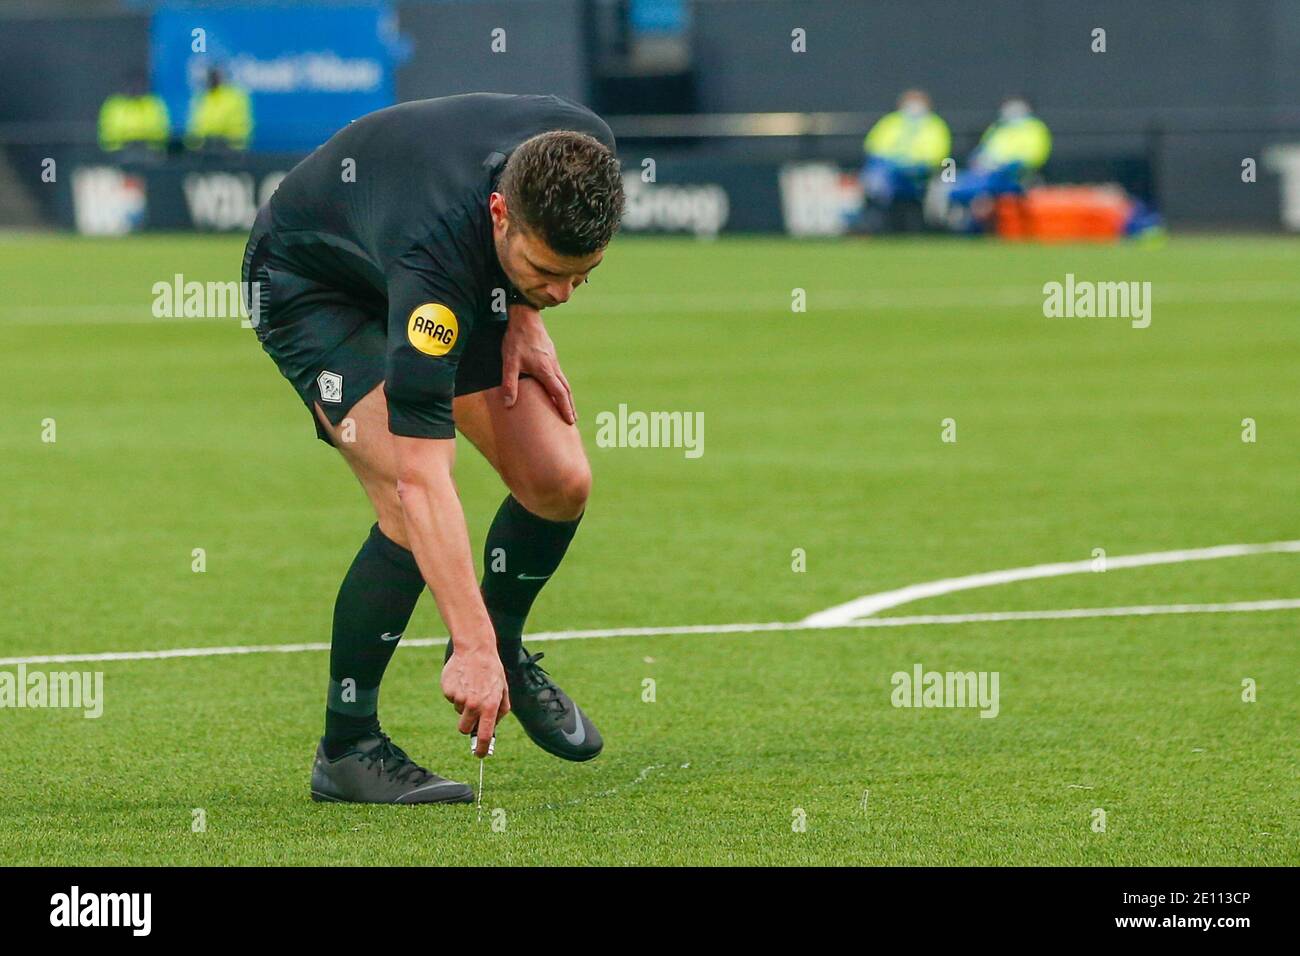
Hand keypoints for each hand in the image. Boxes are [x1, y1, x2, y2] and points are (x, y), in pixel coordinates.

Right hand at [441, 644, 509, 757]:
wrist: (475, 649)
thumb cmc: (492, 671)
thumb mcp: (503, 690)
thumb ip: (500, 711)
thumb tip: (492, 729)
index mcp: (489, 706)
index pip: (483, 735)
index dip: (481, 749)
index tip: (479, 755)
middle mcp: (473, 705)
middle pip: (464, 729)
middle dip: (468, 724)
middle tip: (473, 710)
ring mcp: (459, 698)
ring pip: (458, 712)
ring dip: (463, 704)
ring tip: (471, 686)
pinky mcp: (448, 691)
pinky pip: (451, 699)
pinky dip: (456, 693)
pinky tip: (463, 680)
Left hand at [502, 303, 575, 423]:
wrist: (525, 316)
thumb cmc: (517, 339)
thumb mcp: (510, 362)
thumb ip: (509, 384)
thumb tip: (508, 404)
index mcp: (546, 371)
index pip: (559, 394)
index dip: (565, 408)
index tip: (570, 420)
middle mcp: (553, 366)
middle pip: (566, 390)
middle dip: (569, 406)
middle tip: (572, 420)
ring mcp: (553, 359)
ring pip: (564, 381)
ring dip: (567, 396)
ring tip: (567, 406)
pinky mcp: (550, 354)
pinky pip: (559, 374)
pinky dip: (562, 385)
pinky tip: (557, 387)